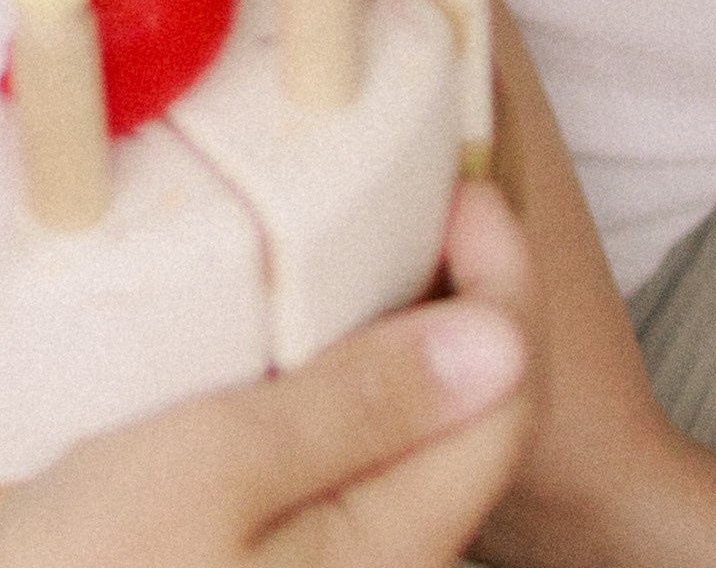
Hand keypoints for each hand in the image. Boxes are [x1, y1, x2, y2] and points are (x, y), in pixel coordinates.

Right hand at [0, 178, 531, 567]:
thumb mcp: (210, 465)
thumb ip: (353, 408)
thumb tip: (499, 339)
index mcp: (394, 548)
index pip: (505, 403)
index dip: (501, 284)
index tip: (456, 183)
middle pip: (466, 423)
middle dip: (454, 303)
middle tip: (398, 190)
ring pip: (405, 443)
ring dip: (389, 341)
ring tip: (334, 243)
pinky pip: (347, 470)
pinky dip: (334, 388)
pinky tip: (275, 343)